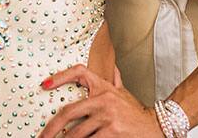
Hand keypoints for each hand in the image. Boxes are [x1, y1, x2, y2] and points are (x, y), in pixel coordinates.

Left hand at [38, 64, 161, 137]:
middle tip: (42, 136)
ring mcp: (107, 117)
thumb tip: (113, 67)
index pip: (79, 72)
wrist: (155, 127)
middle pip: (68, 112)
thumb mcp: (123, 93)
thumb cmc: (135, 112)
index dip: (60, 77)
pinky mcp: (111, 133)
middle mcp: (103, 100)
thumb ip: (115, 81)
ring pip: (76, 133)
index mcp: (103, 88)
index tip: (44, 85)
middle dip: (51, 127)